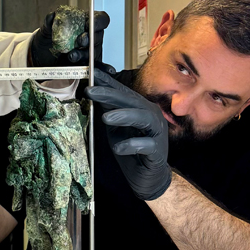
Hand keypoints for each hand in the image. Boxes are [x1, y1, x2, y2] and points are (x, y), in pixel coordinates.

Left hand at [29, 9, 111, 67]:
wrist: (42, 58)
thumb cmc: (48, 40)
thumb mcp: (46, 30)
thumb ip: (48, 22)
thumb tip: (52, 15)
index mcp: (85, 23)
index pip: (101, 19)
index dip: (98, 21)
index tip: (88, 24)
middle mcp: (91, 37)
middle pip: (98, 37)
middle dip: (90, 38)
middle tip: (80, 41)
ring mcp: (89, 52)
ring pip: (94, 53)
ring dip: (84, 54)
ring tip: (72, 55)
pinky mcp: (86, 65)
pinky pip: (90, 67)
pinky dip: (85, 66)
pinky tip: (76, 65)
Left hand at [84, 69, 171, 200]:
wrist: (147, 176)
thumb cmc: (131, 147)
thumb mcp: (114, 127)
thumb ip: (107, 110)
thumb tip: (91, 90)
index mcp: (140, 108)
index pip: (122, 92)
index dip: (107, 82)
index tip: (91, 73)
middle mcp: (150, 116)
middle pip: (132, 101)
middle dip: (110, 94)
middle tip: (91, 91)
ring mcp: (156, 132)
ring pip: (144, 118)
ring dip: (124, 116)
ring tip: (105, 118)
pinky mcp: (158, 150)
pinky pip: (147, 145)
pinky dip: (132, 145)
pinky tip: (118, 148)